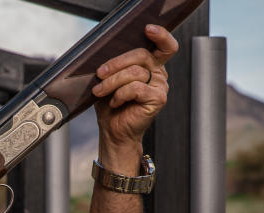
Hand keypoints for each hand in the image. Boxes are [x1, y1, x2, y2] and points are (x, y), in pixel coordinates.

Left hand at [91, 25, 179, 167]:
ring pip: (135, 72)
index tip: (148, 29)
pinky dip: (120, 94)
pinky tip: (115, 103)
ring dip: (112, 81)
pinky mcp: (158, 99)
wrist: (113, 132)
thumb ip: (115, 65)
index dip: (160, 35)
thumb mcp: (110, 80)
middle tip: (99, 74)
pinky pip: (135, 88)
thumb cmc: (111, 106)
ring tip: (100, 91)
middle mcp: (158, 73)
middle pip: (141, 55)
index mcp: (150, 65)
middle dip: (116, 63)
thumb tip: (105, 51)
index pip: (164, 46)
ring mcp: (160, 86)